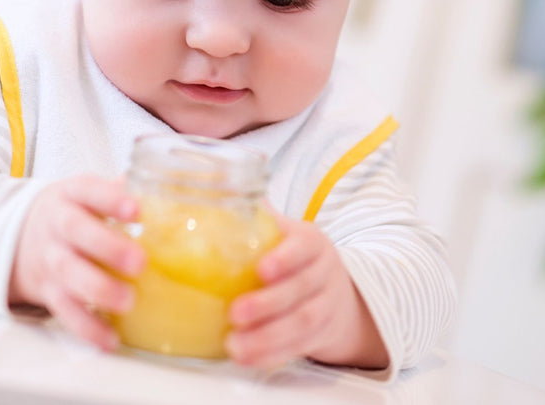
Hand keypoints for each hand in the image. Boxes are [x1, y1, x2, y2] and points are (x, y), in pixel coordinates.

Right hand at [9, 175, 143, 349]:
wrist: (20, 236)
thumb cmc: (74, 211)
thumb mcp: (89, 192)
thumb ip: (123, 192)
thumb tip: (173, 187)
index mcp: (71, 195)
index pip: (89, 191)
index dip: (110, 199)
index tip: (136, 209)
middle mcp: (57, 225)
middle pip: (76, 231)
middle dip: (107, 247)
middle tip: (139, 261)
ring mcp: (51, 259)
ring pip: (69, 274)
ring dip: (98, 290)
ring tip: (127, 301)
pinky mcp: (49, 291)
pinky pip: (65, 311)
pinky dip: (88, 327)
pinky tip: (111, 338)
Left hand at [225, 214, 388, 368]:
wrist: (334, 290)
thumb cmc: (293, 256)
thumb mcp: (282, 231)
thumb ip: (254, 216)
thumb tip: (210, 187)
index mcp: (311, 242)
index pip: (304, 247)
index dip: (285, 258)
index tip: (262, 269)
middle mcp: (324, 272)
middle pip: (302, 289)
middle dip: (268, 304)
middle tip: (235, 312)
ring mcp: (326, 305)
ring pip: (303, 323)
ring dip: (268, 337)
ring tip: (235, 344)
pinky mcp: (321, 335)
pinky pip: (299, 347)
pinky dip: (272, 355)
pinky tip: (248, 358)